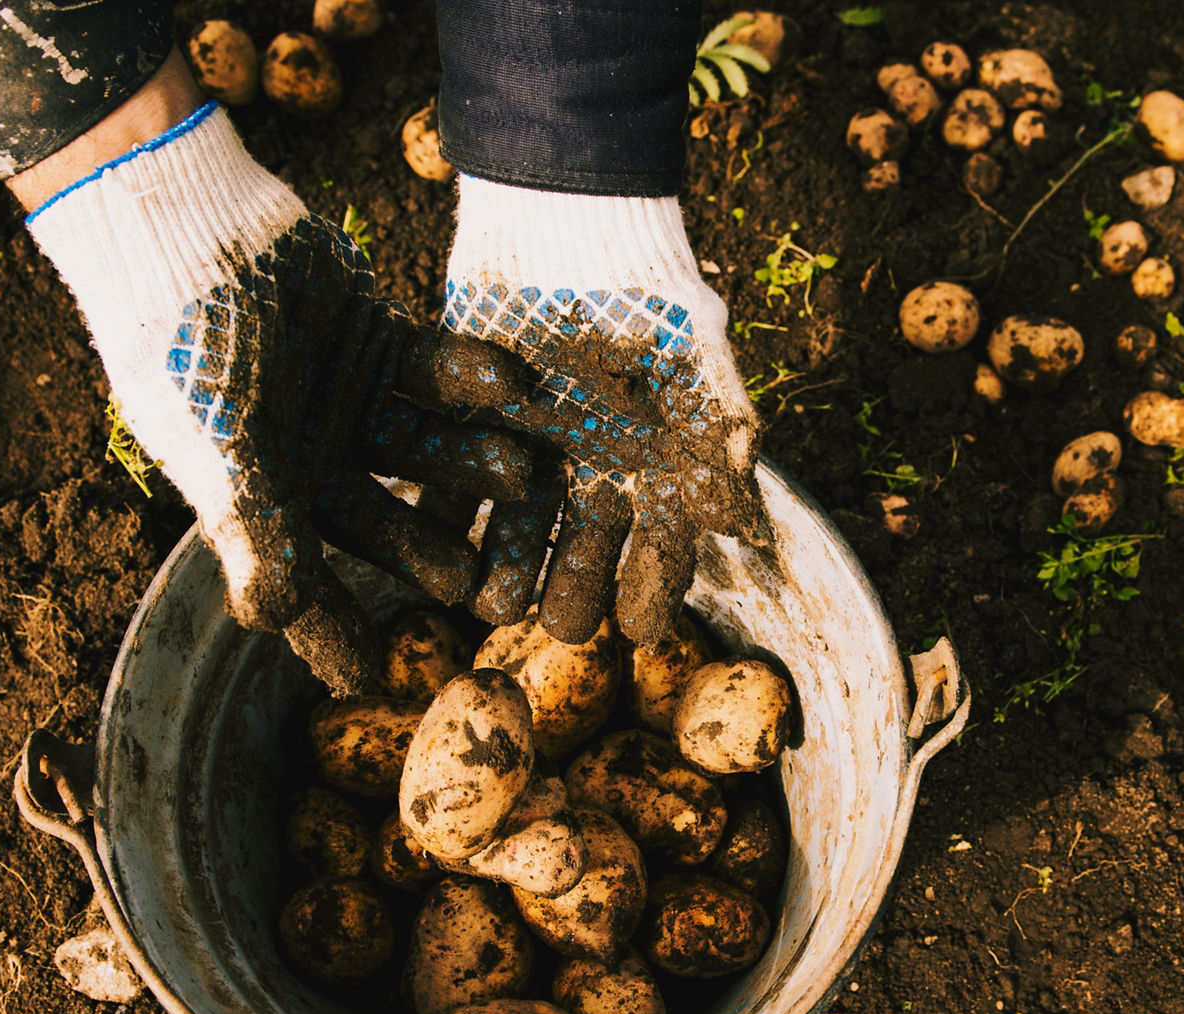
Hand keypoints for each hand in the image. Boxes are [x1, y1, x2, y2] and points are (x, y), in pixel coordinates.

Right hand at [19, 63, 533, 692]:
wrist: (187, 227)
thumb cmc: (187, 348)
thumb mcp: (218, 446)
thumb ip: (250, 528)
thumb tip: (267, 620)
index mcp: (260, 495)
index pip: (300, 582)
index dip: (331, 631)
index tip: (372, 681)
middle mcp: (311, 456)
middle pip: (381, 520)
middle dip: (428, 549)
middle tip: (479, 584)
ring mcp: (350, 401)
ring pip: (424, 448)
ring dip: (469, 462)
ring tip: (523, 476)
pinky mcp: (383, 342)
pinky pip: (438, 373)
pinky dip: (473, 377)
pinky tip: (515, 383)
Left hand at [438, 177, 770, 645]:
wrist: (565, 211)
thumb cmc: (646, 285)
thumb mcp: (695, 361)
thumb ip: (721, 444)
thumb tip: (749, 532)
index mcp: (654, 461)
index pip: (662, 546)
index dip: (653, 588)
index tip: (641, 631)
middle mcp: (593, 466)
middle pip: (585, 548)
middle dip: (574, 591)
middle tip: (563, 630)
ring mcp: (528, 445)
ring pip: (516, 525)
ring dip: (506, 566)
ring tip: (492, 606)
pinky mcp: (466, 418)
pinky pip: (451, 478)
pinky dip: (441, 510)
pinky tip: (433, 544)